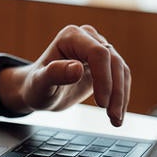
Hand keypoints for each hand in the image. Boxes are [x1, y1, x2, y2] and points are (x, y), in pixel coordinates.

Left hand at [2, 25, 130, 125]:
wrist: (39, 92)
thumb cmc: (35, 86)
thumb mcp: (40, 83)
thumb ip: (54, 73)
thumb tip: (77, 68)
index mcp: (71, 37)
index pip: (98, 53)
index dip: (104, 78)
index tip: (101, 103)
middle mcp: (87, 38)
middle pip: (113, 61)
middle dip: (115, 91)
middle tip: (113, 116)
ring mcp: (98, 49)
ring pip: (121, 70)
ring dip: (121, 96)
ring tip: (116, 120)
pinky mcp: (105, 64)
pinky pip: (121, 78)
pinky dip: (121, 97)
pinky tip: (117, 114)